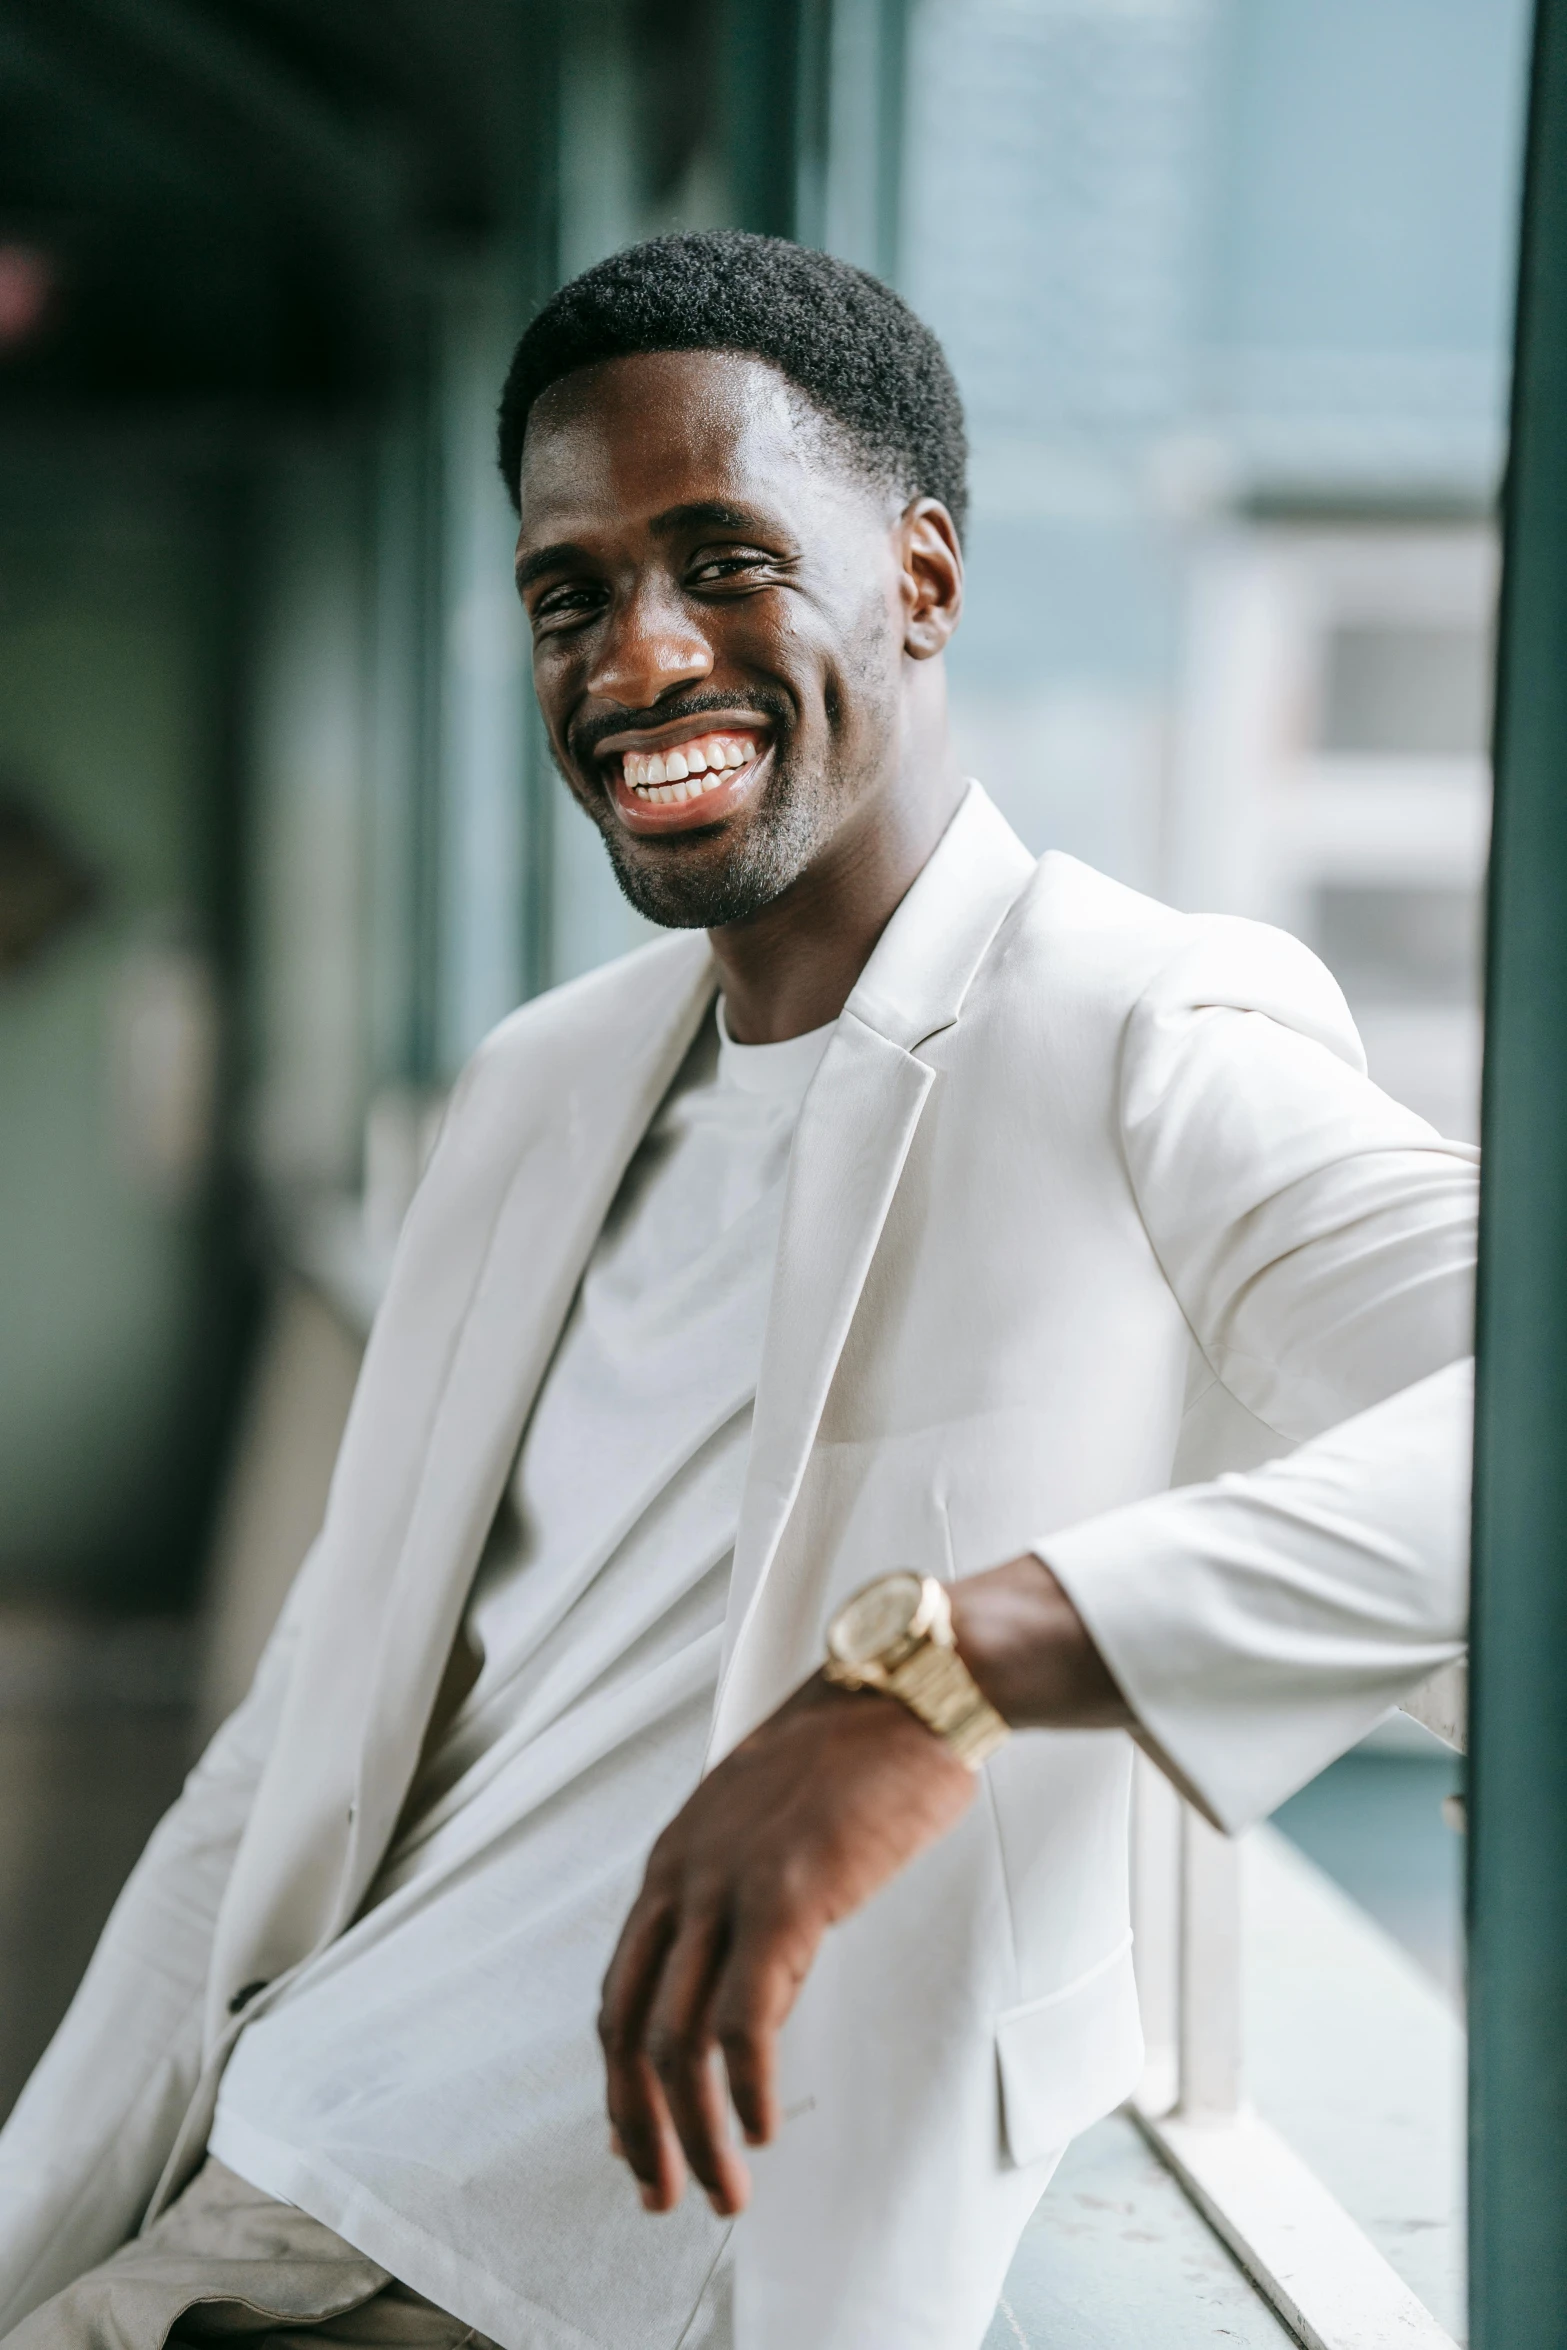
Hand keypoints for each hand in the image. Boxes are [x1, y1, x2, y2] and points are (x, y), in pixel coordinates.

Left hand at [598, 1670, 973, 2216]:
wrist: (912, 1686)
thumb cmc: (860, 1752)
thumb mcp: (775, 1828)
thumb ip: (749, 1908)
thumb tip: (748, 2004)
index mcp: (675, 1859)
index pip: (622, 1988)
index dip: (621, 2078)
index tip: (637, 2141)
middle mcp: (683, 1875)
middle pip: (627, 2025)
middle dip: (637, 2124)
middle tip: (660, 2193)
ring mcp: (728, 1885)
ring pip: (676, 2037)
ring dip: (693, 2131)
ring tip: (721, 2190)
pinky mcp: (785, 1896)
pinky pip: (745, 2019)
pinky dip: (744, 2088)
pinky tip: (761, 2128)